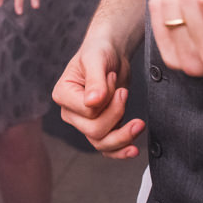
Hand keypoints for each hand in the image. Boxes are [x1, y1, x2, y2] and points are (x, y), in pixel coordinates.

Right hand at [52, 36, 143, 158]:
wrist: (111, 53)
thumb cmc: (99, 51)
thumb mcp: (96, 60)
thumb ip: (94, 80)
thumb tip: (93, 102)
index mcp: (63, 94)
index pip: (87, 112)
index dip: (106, 99)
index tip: (111, 77)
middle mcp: (71, 112)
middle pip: (94, 131)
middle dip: (116, 113)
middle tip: (123, 91)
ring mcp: (84, 122)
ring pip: (101, 143)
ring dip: (123, 136)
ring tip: (139, 124)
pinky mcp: (100, 126)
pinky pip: (107, 147)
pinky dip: (120, 151)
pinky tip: (134, 150)